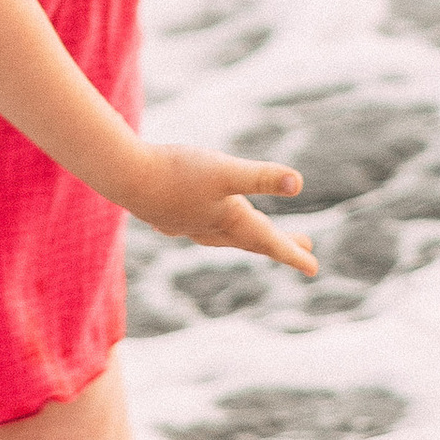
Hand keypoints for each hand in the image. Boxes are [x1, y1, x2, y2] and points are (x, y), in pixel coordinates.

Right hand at [124, 145, 315, 274]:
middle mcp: (211, 228)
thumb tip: (299, 182)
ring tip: (255, 233)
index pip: (269, 241)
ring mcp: (187, 223)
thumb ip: (261, 177)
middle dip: (279, 243)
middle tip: (304, 247)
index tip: (314, 268)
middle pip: (252, 239)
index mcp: (230, 220)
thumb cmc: (178, 173)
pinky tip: (201, 221)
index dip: (293, 253)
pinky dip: (211, 227)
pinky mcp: (169, 213)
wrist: (125, 177)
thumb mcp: (225, 171)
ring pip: (224, 235)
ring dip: (246, 236)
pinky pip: (198, 227)